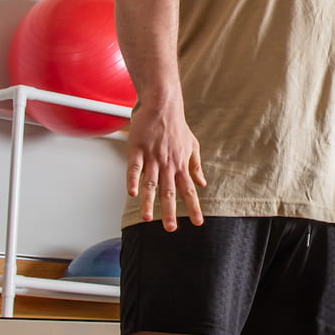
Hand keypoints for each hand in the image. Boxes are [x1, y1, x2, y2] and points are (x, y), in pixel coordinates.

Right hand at [124, 99, 205, 229]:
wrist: (163, 105)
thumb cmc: (176, 126)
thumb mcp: (192, 146)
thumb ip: (196, 166)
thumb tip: (203, 183)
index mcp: (181, 165)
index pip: (189, 191)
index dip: (194, 207)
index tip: (198, 223)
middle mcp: (168, 164)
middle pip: (169, 192)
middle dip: (170, 212)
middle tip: (170, 229)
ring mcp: (152, 157)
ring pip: (151, 184)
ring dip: (149, 202)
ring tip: (147, 218)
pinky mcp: (138, 149)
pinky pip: (135, 168)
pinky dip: (133, 180)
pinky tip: (132, 193)